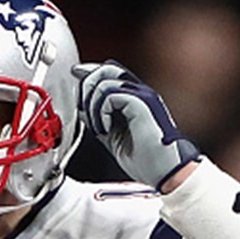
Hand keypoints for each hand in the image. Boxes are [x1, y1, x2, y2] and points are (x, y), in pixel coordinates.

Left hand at [72, 61, 199, 190]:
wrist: (163, 170)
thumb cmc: (146, 159)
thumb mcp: (112, 137)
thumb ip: (98, 120)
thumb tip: (81, 109)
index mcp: (135, 98)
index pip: (110, 72)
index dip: (90, 71)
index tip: (76, 74)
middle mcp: (140, 93)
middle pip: (107, 68)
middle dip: (87, 84)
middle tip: (83, 107)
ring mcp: (142, 96)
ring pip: (105, 80)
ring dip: (92, 104)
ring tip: (97, 126)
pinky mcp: (142, 103)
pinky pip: (111, 94)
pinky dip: (101, 112)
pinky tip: (105, 128)